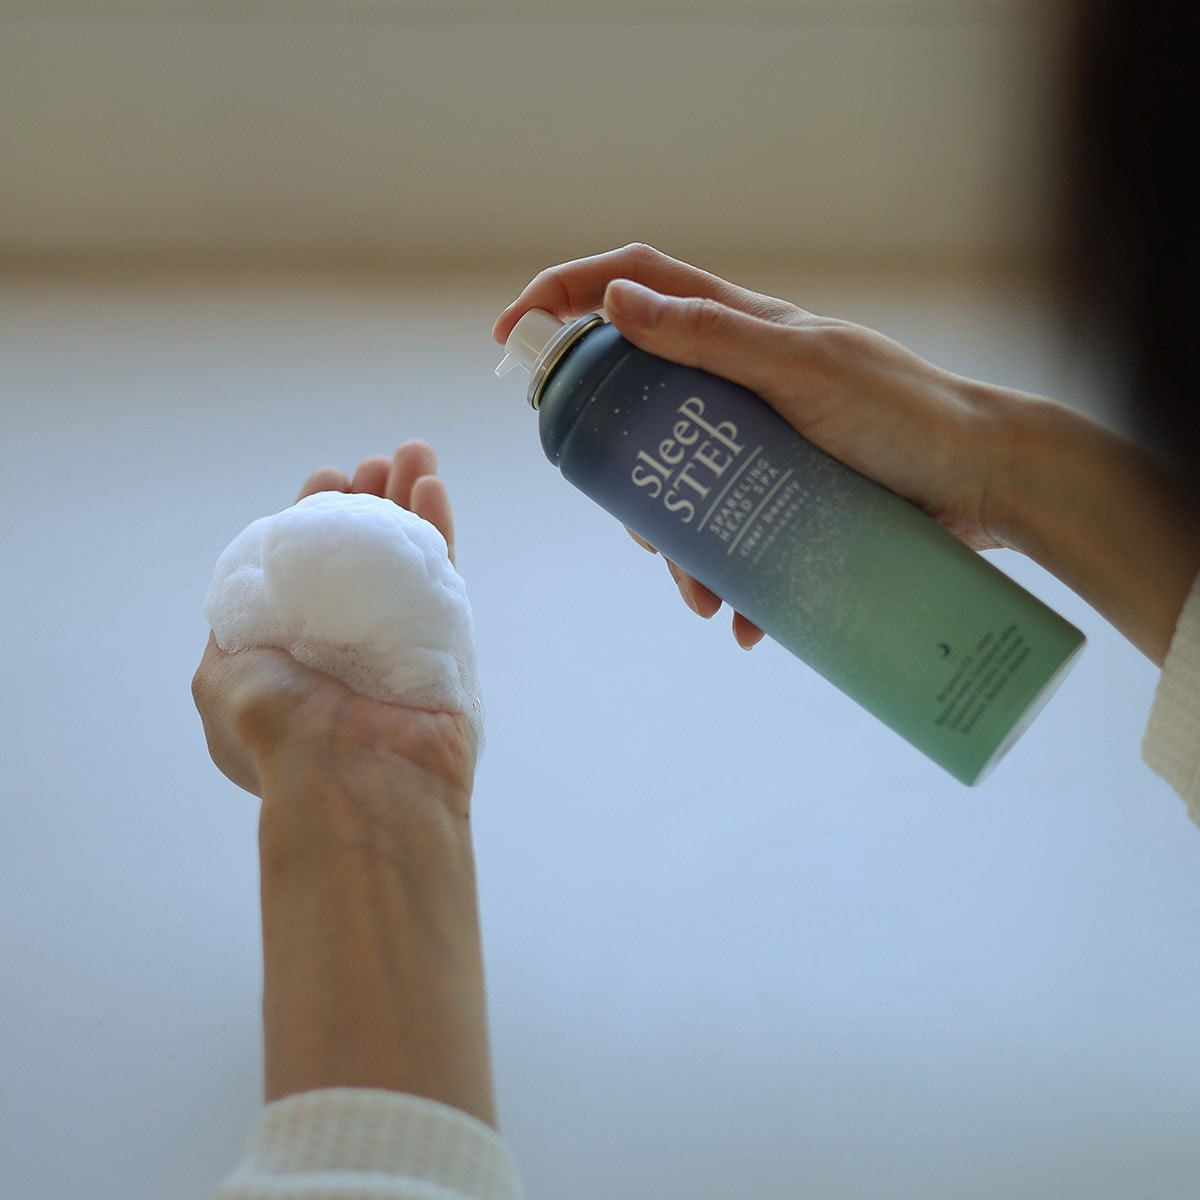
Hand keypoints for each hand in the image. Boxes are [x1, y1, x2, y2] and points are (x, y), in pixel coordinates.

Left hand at [192, 441, 476, 849]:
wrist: (354, 777)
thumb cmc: (277, 729)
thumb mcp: (220, 675)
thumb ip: (234, 624)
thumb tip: (251, 591)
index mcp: (291, 651)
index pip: (303, 569)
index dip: (310, 520)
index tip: (325, 480)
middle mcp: (345, 641)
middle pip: (358, 553)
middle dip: (366, 501)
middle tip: (374, 462)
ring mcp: (398, 638)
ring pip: (404, 554)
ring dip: (407, 499)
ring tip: (412, 453)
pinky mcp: (445, 640)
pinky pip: (441, 572)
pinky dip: (437, 526)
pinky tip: (432, 484)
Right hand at [494, 243, 1009, 649]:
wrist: (987, 482)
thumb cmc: (903, 412)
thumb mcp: (800, 368)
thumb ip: (713, 336)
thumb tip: (615, 300)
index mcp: (739, 331)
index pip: (633, 288)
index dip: (563, 298)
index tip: (509, 340)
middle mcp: (740, 381)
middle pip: (641, 409)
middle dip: (623, 475)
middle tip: (638, 529)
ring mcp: (762, 441)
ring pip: (682, 488)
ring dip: (680, 552)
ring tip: (705, 600)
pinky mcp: (785, 494)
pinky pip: (733, 536)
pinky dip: (730, 581)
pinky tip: (746, 622)